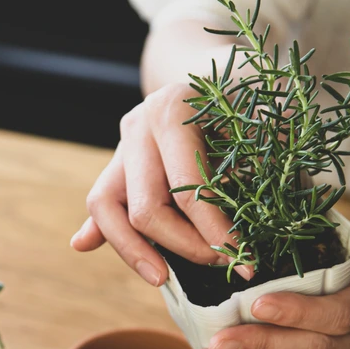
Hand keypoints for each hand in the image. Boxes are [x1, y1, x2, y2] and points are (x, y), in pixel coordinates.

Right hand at [71, 83, 245, 285]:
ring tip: (161, 279)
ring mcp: (122, 144)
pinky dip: (98, 228)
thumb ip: (265, 158)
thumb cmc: (248, 98)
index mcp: (172, 111)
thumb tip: (264, 210)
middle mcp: (138, 126)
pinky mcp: (116, 163)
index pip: (187, 191)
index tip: (243, 259)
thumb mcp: (263, 117)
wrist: (218, 69)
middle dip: (184, 246)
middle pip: (145, 208)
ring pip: (106, 208)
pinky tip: (84, 245)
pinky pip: (101, 203)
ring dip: (133, 250)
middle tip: (220, 264)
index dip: (216, 232)